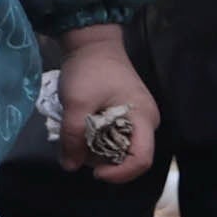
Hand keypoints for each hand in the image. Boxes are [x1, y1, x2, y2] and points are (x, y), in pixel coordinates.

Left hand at [52, 22, 157, 179]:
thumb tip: (69, 167)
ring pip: (122, 149)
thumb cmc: (90, 70)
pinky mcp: (128, 115)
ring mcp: (139, 118)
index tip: (94, 172)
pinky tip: (84, 131)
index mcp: (143, 118)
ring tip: (78, 138)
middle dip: (104, 162)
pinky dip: (99, 142)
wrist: (92, 43)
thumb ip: (73, 137)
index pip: (142, 160)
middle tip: (79, 150)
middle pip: (131, 157)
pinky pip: (117, 138)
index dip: (119, 173)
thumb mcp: (76, 104)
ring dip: (99, 152)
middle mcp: (147, 121)